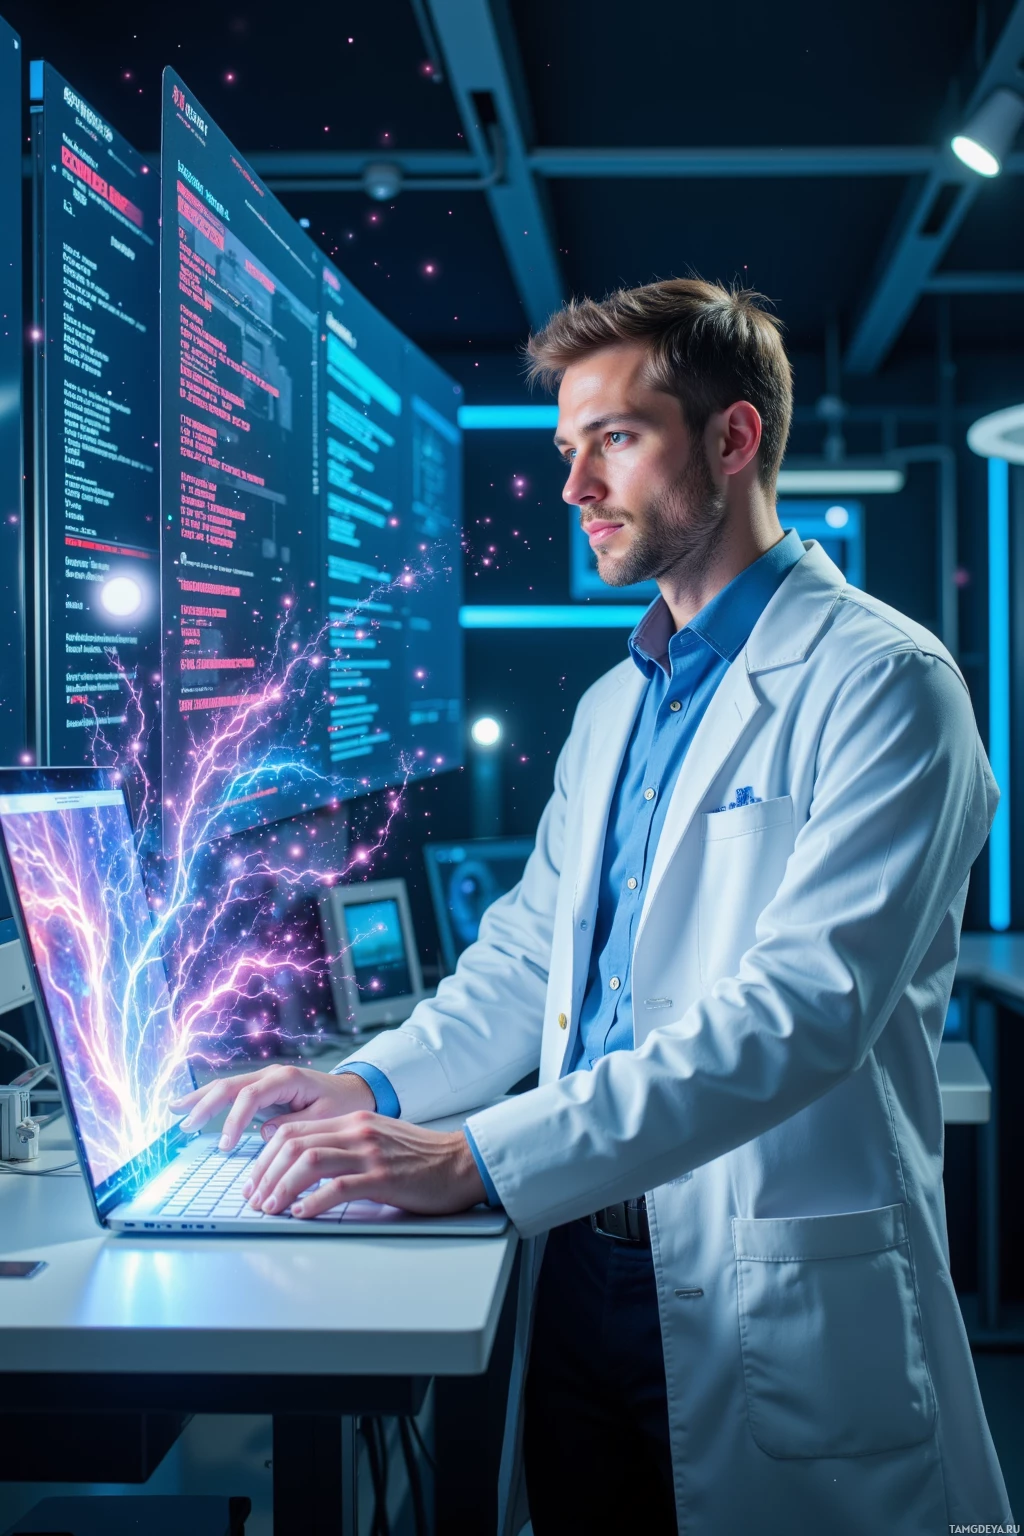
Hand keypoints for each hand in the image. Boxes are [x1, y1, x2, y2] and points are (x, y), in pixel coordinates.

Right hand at [170, 1064, 374, 1150]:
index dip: (234, 1120)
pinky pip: (232, 1094)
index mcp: (287, 1078)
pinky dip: (210, 1100)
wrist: (353, 1092)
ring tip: (175, 1110)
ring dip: (201, 1099)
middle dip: (206, 1104)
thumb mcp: (324, 1118)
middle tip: (186, 1126)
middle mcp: (271, 1074)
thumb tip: (263, 1133)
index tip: (225, 1144)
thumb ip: (293, 1125)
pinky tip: (191, 1106)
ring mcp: (264, 1080)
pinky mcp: (261, 1090)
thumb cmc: (342, 1105)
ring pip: (226, 1086)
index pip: (250, 1096)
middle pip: (231, 1086)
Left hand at [240, 1113, 486, 1218]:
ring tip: (271, 1208)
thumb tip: (306, 1166)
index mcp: (352, 1121)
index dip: (266, 1157)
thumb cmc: (421, 1158)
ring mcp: (370, 1154)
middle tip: (255, 1199)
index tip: (255, 1181)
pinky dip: (313, 1201)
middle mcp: (357, 1132)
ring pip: (309, 1162)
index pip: (294, 1132)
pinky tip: (301, 1214)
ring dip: (282, 1187)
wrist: (461, 1162)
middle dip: (266, 1174)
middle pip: (294, 1145)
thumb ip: (345, 1145)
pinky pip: (338, 1187)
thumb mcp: (377, 1140)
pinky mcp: (384, 1178)